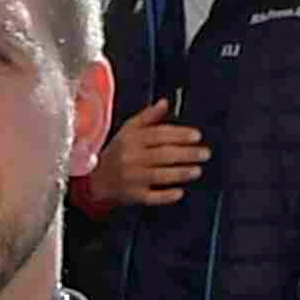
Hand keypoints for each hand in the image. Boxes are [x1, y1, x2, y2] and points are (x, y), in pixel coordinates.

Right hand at [88, 101, 207, 209]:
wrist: (95, 179)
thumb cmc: (117, 152)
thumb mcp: (129, 130)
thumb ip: (148, 116)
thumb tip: (165, 103)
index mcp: (132, 139)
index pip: (159, 134)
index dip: (179, 135)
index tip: (197, 136)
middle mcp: (132, 158)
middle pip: (163, 155)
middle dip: (187, 154)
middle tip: (204, 154)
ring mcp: (132, 178)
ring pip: (159, 175)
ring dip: (180, 173)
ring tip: (197, 170)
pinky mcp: (132, 196)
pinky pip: (151, 197)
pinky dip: (165, 196)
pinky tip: (179, 192)